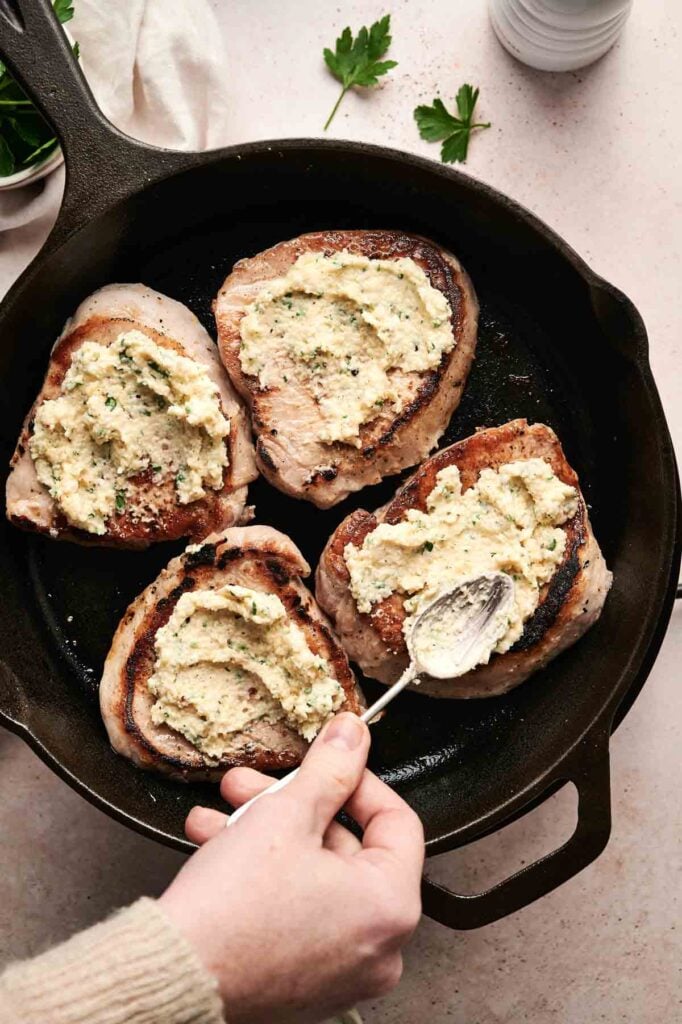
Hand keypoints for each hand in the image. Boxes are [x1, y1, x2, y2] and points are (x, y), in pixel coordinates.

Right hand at [159, 713, 423, 1023]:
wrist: (170, 977)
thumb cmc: (231, 913)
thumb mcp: (285, 815)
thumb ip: (329, 768)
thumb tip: (352, 737)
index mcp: (389, 907)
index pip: (397, 821)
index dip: (358, 780)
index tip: (330, 762)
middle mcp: (378, 948)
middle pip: (347, 849)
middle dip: (293, 805)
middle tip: (259, 783)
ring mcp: (342, 971)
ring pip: (314, 877)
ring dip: (268, 835)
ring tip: (225, 813)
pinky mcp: (305, 983)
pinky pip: (298, 911)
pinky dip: (267, 877)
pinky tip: (221, 848)